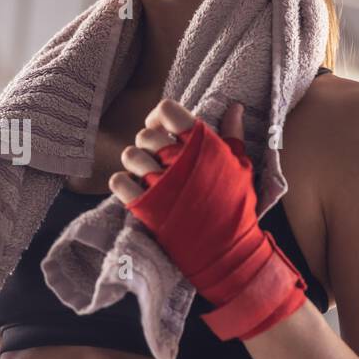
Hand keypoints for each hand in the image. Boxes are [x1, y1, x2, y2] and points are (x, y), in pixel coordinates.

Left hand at [108, 99, 246, 203]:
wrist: (227, 250)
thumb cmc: (236, 206)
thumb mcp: (240, 166)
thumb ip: (233, 135)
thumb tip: (235, 108)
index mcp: (201, 145)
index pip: (166, 110)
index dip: (160, 117)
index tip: (164, 129)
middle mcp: (179, 161)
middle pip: (145, 135)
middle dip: (148, 145)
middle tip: (158, 158)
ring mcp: (161, 184)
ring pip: (130, 156)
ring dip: (135, 163)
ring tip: (147, 175)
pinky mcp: (146, 207)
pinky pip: (118, 182)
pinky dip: (123, 184)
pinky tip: (135, 189)